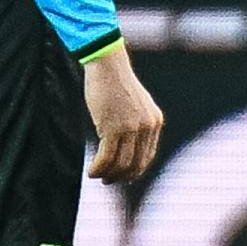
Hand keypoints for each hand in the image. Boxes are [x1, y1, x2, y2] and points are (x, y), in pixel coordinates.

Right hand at [81, 46, 163, 181]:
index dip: (134, 170)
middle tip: (107, 180)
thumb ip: (136, 124)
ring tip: (96, 175)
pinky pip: (107, 158)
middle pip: (135, 164)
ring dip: (107, 174)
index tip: (122, 176)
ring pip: (121, 164)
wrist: (107, 65)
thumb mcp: (134, 105)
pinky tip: (91, 171)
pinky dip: (98, 168)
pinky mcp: (114, 127)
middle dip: (121, 176)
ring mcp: (131, 128)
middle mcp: (147, 127)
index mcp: (155, 122)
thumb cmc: (115, 83)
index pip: (147, 156)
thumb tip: (127, 147)